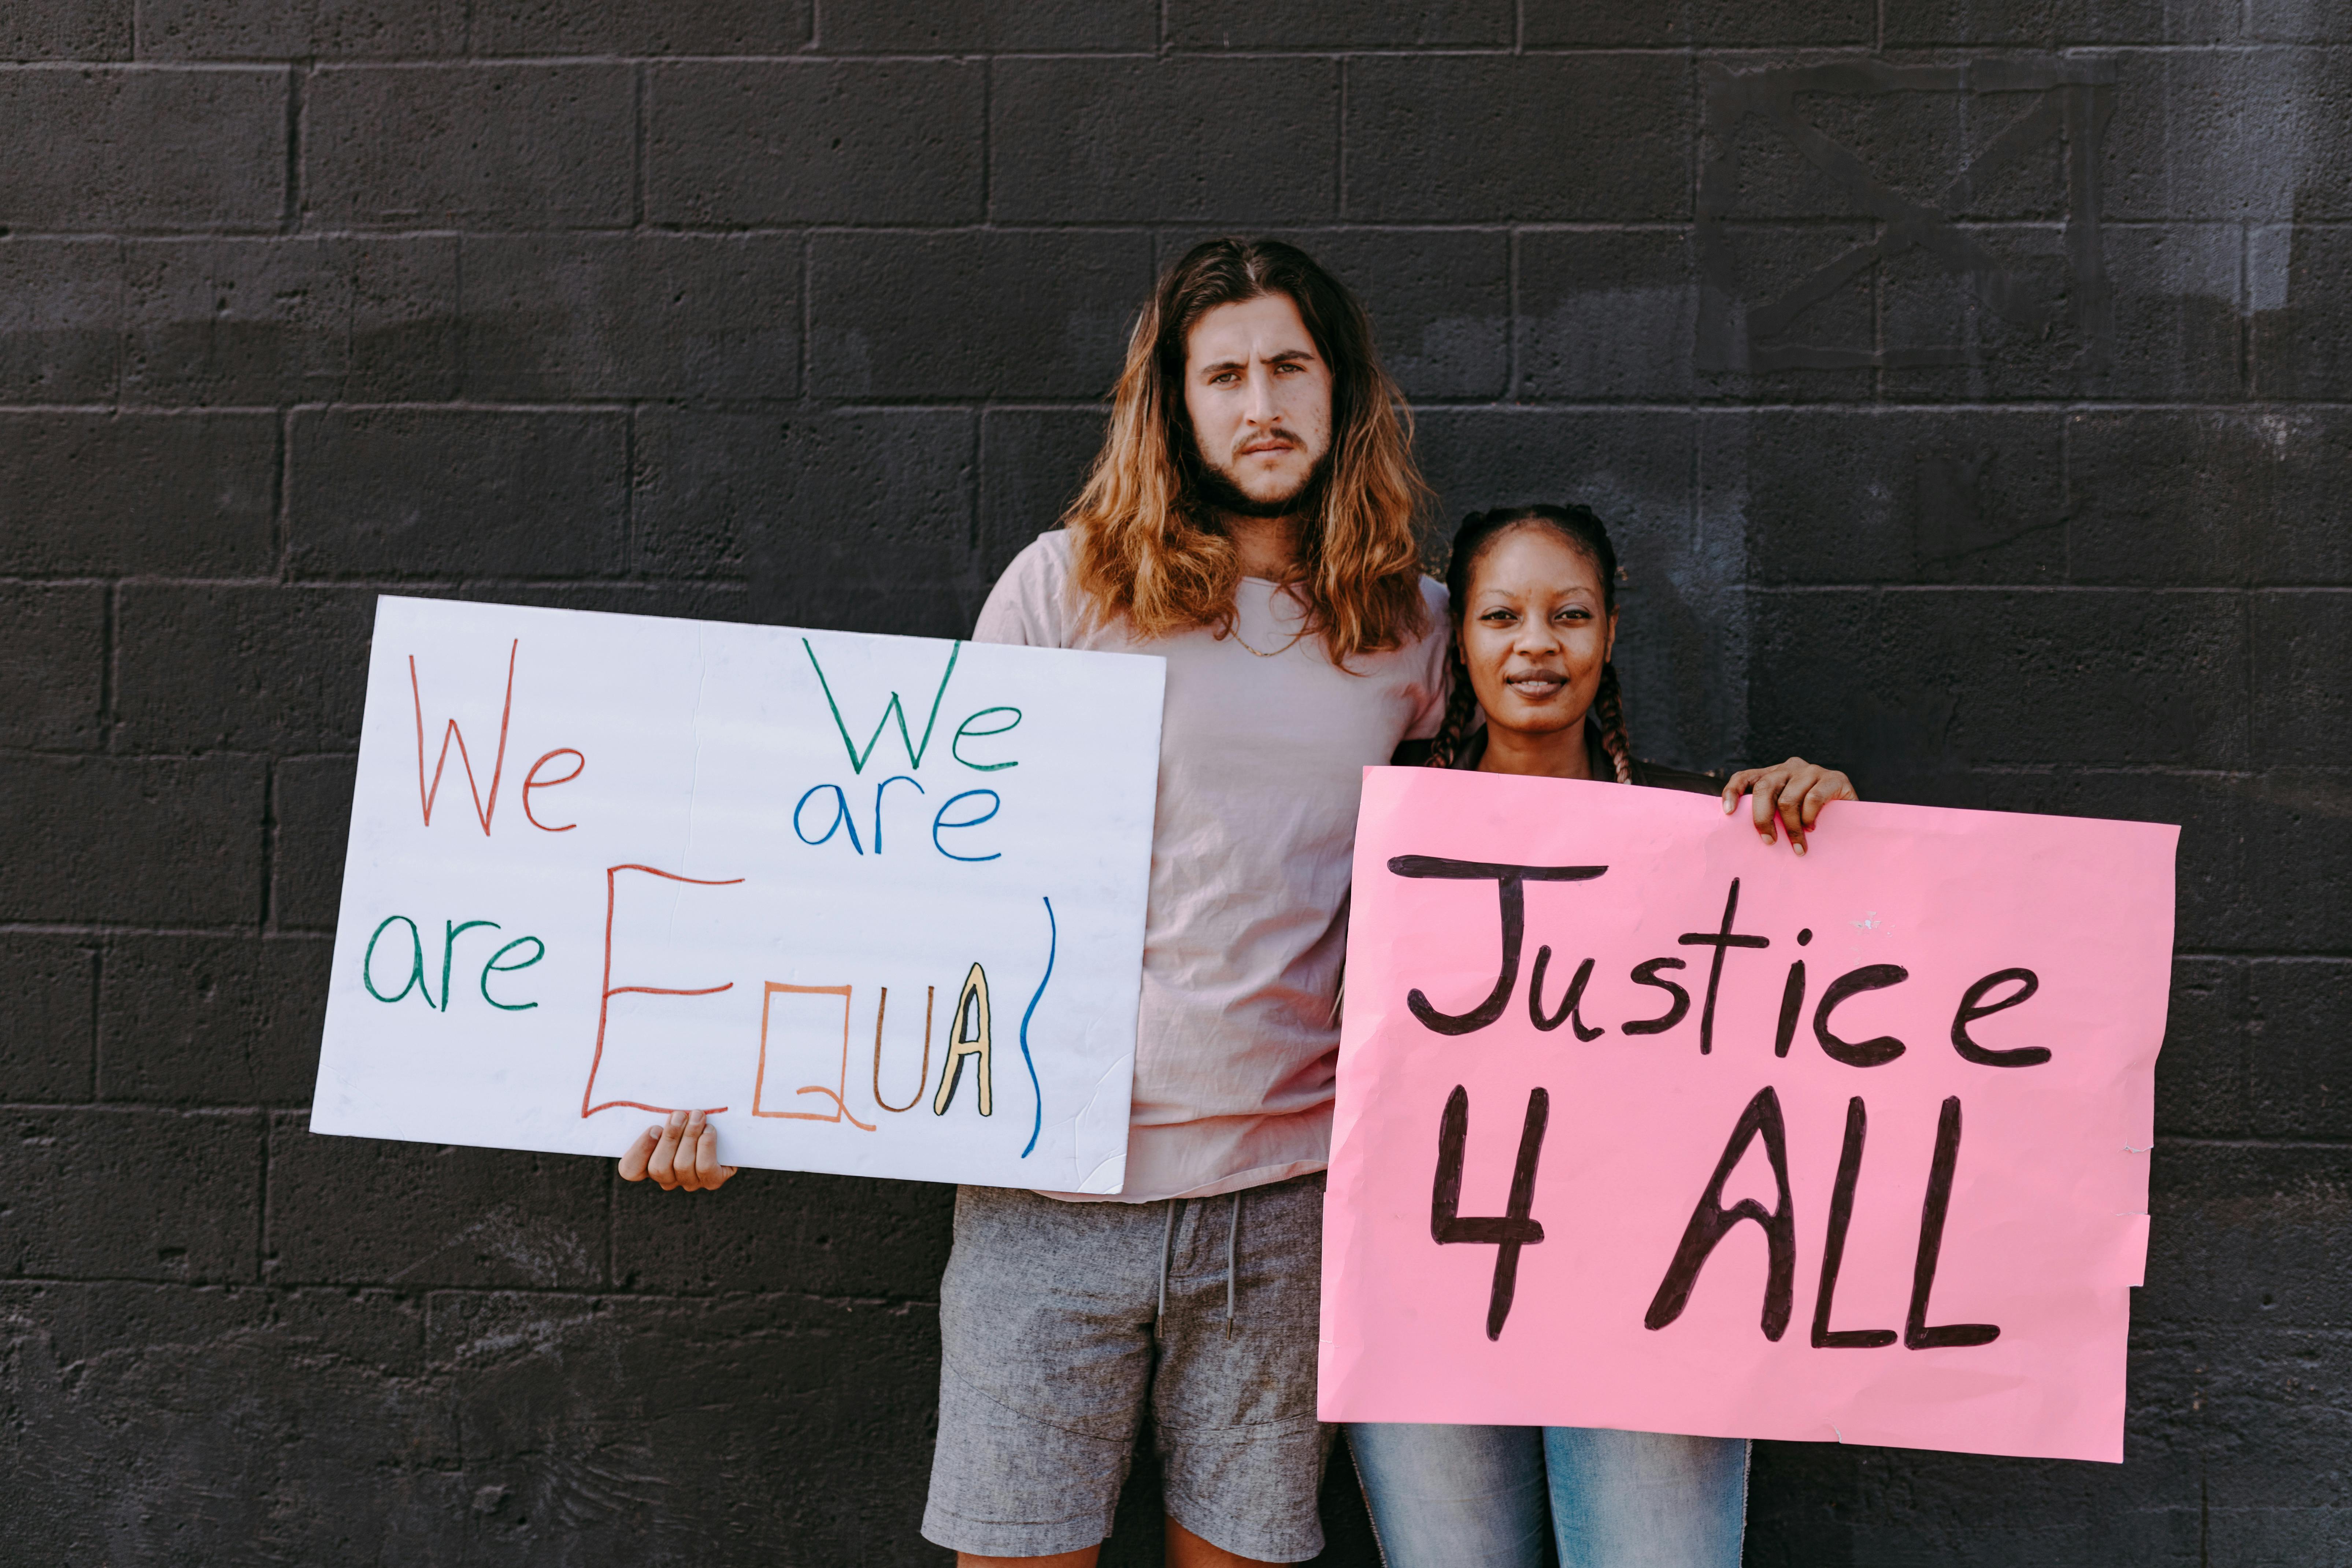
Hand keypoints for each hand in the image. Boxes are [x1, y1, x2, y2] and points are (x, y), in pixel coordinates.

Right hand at [618, 1109, 737, 1191]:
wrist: (730, 1131)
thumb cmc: (693, 1120)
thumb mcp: (675, 1117)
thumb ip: (664, 1117)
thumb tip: (665, 1111)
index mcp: (650, 1163)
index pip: (630, 1170)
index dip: (639, 1151)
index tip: (654, 1128)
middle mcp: (668, 1178)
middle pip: (658, 1167)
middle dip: (670, 1137)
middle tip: (679, 1115)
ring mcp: (690, 1182)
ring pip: (682, 1165)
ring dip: (690, 1136)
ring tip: (697, 1116)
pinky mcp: (712, 1180)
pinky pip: (705, 1167)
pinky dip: (706, 1145)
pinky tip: (709, 1130)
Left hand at [1720, 757, 1857, 855]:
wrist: (1853, 817)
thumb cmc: (1813, 819)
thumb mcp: (1787, 814)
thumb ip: (1770, 814)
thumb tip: (1741, 836)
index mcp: (1774, 774)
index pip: (1745, 777)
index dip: (1733, 792)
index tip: (1727, 813)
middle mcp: (1790, 767)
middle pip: (1765, 788)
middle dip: (1762, 819)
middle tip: (1768, 842)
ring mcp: (1812, 771)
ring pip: (1788, 798)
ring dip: (1791, 828)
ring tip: (1797, 847)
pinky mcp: (1834, 778)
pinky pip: (1813, 799)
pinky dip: (1810, 818)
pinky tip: (1813, 828)